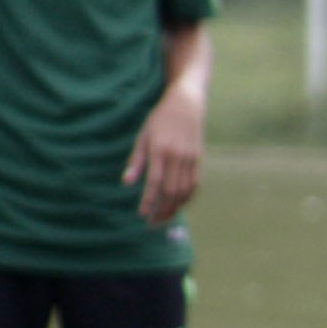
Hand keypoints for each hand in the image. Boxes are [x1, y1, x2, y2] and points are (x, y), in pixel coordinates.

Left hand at [126, 88, 204, 223]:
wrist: (186, 104)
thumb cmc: (159, 119)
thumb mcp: (143, 136)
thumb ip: (136, 161)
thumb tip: (127, 183)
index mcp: (160, 149)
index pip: (155, 181)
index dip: (149, 200)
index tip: (142, 214)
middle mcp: (177, 156)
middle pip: (172, 191)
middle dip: (162, 209)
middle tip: (153, 223)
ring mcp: (191, 158)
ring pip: (185, 190)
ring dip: (175, 208)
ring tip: (164, 218)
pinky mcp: (199, 159)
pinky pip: (194, 184)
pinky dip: (187, 198)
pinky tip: (178, 205)